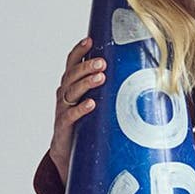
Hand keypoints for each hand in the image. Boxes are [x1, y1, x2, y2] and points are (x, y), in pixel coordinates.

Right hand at [49, 35, 105, 181]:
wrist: (66, 153)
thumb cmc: (83, 124)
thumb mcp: (92, 103)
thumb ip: (103, 91)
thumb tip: (132, 78)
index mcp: (70, 85)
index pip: (72, 63)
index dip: (79, 51)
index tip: (90, 40)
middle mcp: (64, 94)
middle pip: (72, 74)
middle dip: (87, 66)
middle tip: (102, 62)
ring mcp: (62, 109)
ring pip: (71, 91)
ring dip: (86, 83)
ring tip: (100, 77)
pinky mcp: (63, 126)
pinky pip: (70, 115)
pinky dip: (80, 109)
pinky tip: (91, 104)